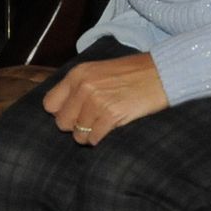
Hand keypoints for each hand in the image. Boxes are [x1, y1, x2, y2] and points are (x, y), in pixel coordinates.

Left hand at [42, 53, 168, 145]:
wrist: (161, 73)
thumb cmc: (132, 74)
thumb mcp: (98, 71)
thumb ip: (78, 87)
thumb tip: (61, 110)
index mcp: (77, 74)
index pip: (49, 104)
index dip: (60, 112)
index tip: (73, 114)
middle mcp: (83, 87)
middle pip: (61, 123)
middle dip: (74, 127)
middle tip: (90, 122)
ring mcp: (96, 101)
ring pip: (78, 134)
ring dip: (89, 134)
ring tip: (102, 125)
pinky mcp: (111, 115)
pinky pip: (94, 138)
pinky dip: (100, 138)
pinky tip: (110, 128)